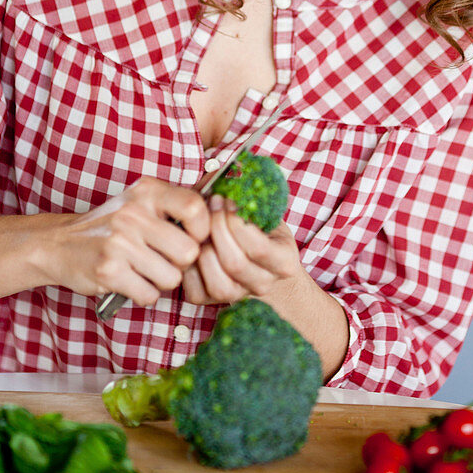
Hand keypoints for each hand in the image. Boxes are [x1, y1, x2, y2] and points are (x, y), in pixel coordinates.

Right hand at [41, 177, 209, 305]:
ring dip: (161, 281)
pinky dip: (143, 294)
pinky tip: (129, 281)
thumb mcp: (140, 202)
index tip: (192, 238)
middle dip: (181, 264)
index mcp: (147, 191)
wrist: (58, 243)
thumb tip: (219, 224)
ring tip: (142, 270)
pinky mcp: (108, 271)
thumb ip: (174, 207)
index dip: (202, 229)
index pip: (195, 207)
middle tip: (163, 260)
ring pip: (171, 278)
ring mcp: (120, 242)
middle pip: (188, 252)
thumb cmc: (111, 225)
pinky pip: (149, 295)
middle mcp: (134, 213)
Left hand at [182, 196, 301, 305]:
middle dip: (217, 229)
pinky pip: (196, 291)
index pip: (258, 247)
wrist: (258, 265)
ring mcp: (238, 296)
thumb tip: (231, 170)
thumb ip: (251, 196)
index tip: (227, 199)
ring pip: (217, 282)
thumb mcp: (264, 211)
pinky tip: (194, 244)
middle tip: (212, 205)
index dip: (236, 221)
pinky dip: (189, 267)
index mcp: (283, 262)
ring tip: (201, 225)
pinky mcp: (211, 302)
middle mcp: (264, 284)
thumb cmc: (258, 230)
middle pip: (235, 263)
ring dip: (204, 248)